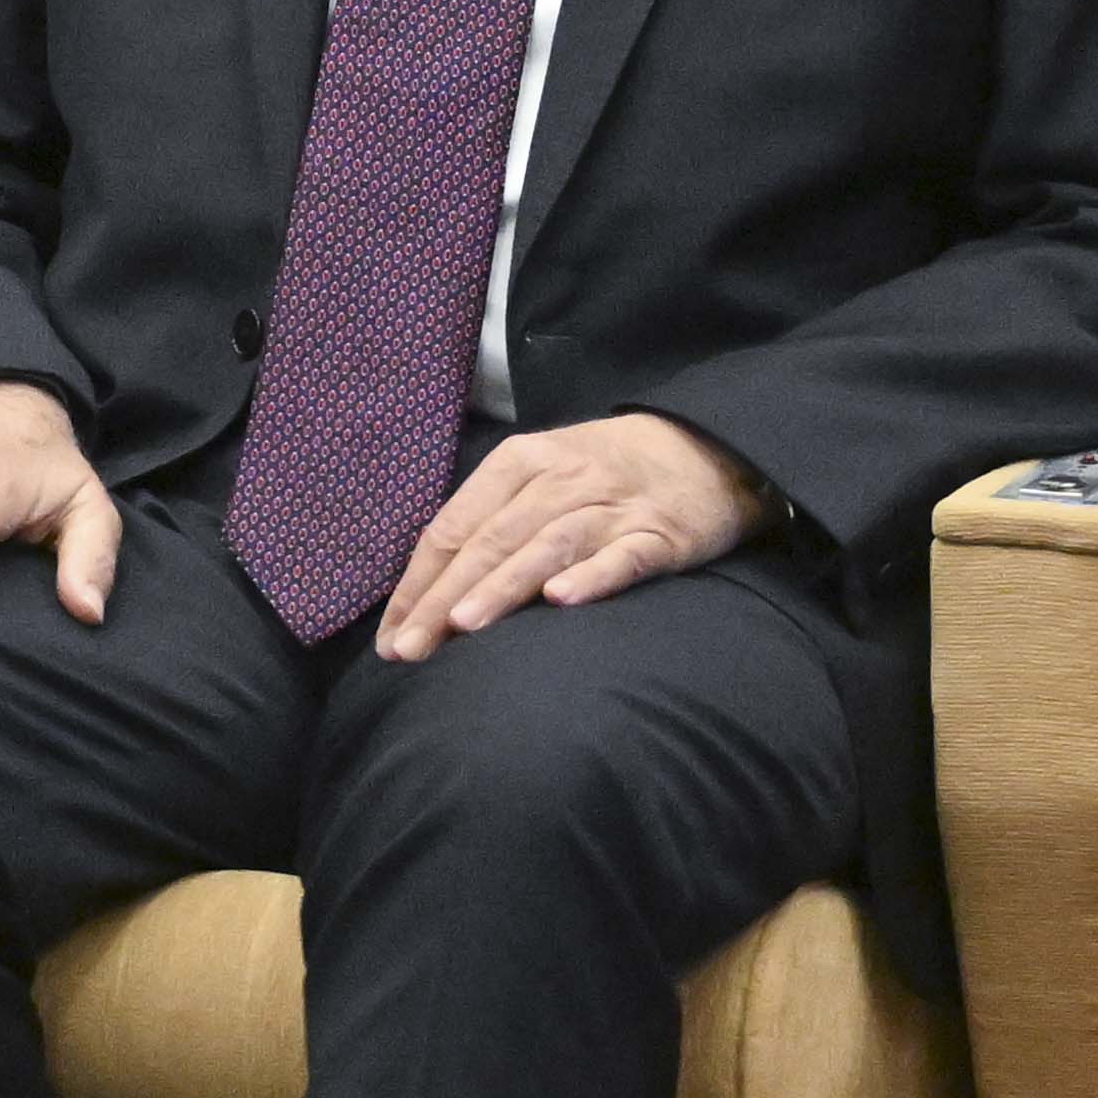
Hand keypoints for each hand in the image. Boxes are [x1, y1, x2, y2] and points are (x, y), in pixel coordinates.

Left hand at [378, 411, 769, 658]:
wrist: (707, 448)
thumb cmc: (605, 472)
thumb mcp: (542, 474)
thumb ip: (490, 521)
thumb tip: (427, 590)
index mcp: (521, 461)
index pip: (454, 525)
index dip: (418, 582)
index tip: (390, 637)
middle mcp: (562, 479)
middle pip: (491, 539)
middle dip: (444, 597)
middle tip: (409, 649)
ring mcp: (613, 507)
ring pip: (547, 545)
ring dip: (504, 585)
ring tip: (465, 625)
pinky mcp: (661, 535)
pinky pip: (622, 557)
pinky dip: (592, 576)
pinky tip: (562, 601)